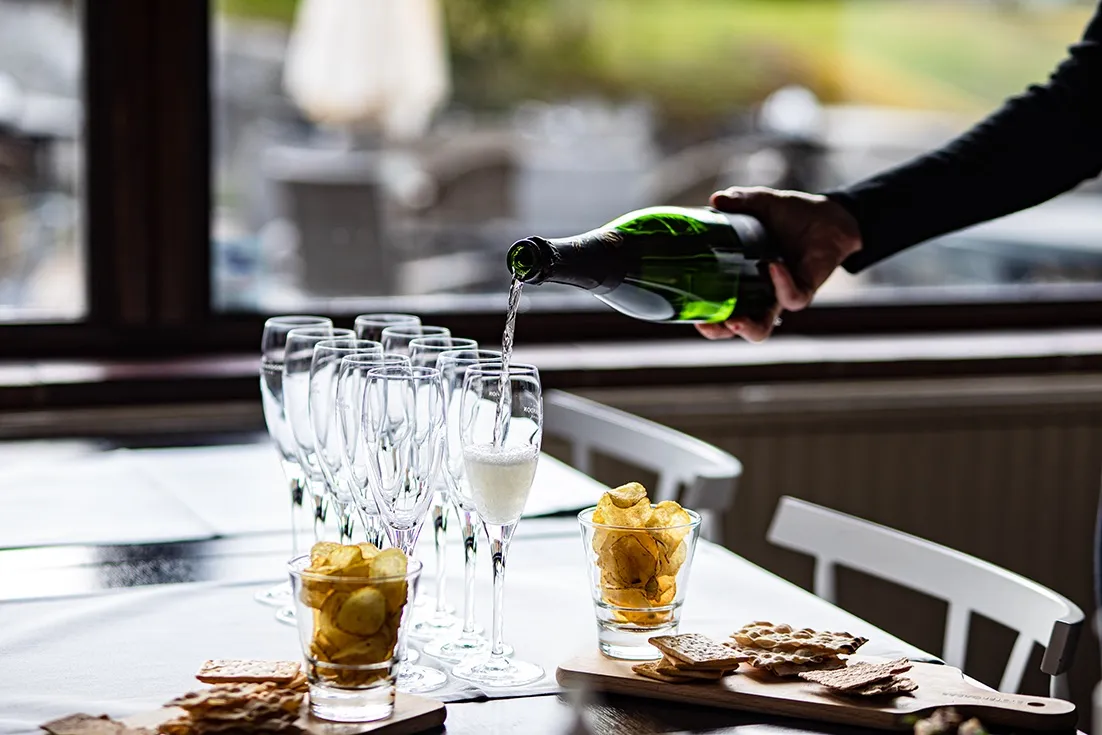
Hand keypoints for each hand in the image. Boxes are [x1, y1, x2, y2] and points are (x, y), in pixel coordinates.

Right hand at [696, 186, 861, 341]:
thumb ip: (740, 202)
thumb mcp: (763, 204)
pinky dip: (780, 283)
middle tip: (705, 323)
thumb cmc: (794, 215)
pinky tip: (772, 264)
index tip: (690, 314)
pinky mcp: (805, 290)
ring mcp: (782, 295)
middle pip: (736, 327)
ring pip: (762, 327)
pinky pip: (791, 298)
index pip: (720, 307)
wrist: (830, 216)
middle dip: (719, 331)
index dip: (705, 316)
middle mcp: (761, 294)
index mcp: (744, 279)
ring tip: (732, 319)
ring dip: (746, 327)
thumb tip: (715, 200)